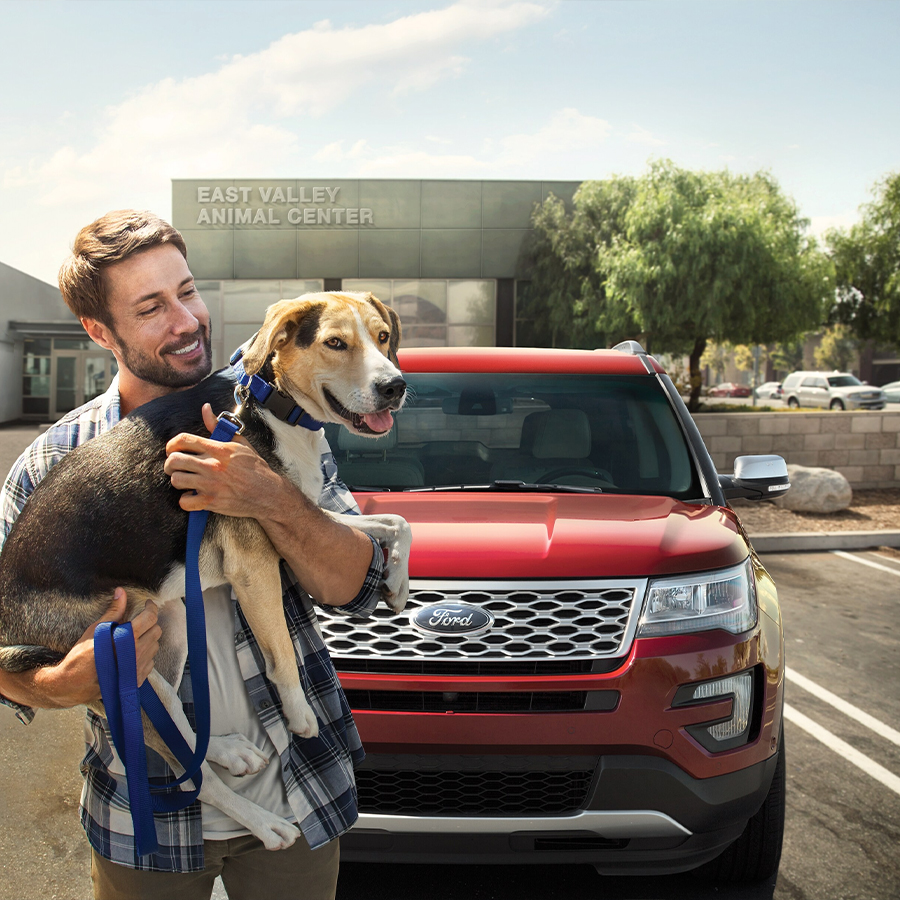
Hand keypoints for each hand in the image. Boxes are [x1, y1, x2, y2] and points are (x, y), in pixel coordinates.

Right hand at [34, 591, 160, 707]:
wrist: (73, 684)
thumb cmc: (81, 656)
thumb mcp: (96, 630)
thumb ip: (113, 611)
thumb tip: (121, 592)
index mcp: (128, 639)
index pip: (150, 618)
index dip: (151, 607)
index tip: (148, 604)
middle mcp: (137, 654)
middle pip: (156, 631)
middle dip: (149, 623)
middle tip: (139, 621)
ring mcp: (139, 668)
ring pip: (155, 647)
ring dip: (148, 640)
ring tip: (133, 639)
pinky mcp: (138, 679)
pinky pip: (150, 662)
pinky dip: (145, 655)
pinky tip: (132, 654)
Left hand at [164, 404, 282, 516]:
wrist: (267, 492)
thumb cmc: (254, 467)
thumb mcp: (239, 442)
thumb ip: (218, 426)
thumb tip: (205, 408)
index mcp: (217, 449)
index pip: (183, 440)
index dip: (171, 444)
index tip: (172, 450)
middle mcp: (212, 465)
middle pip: (174, 460)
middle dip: (170, 464)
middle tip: (175, 467)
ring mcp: (210, 484)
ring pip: (176, 480)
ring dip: (178, 481)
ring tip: (186, 481)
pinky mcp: (211, 501)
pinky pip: (185, 502)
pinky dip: (186, 501)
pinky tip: (193, 497)